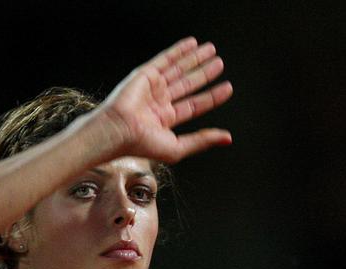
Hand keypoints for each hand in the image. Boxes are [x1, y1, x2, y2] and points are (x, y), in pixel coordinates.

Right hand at [97, 36, 233, 163]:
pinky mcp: (145, 74)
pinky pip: (165, 59)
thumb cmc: (142, 144)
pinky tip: (192, 44)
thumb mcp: (179, 147)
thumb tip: (227, 138)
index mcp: (166, 119)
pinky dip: (178, 50)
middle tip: (219, 63)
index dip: (211, 96)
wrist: (119, 131)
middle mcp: (159, 102)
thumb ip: (203, 140)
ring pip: (178, 69)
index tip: (227, 88)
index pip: (194, 104)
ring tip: (211, 50)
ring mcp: (153, 86)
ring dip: (195, 59)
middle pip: (188, 83)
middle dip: (204, 73)